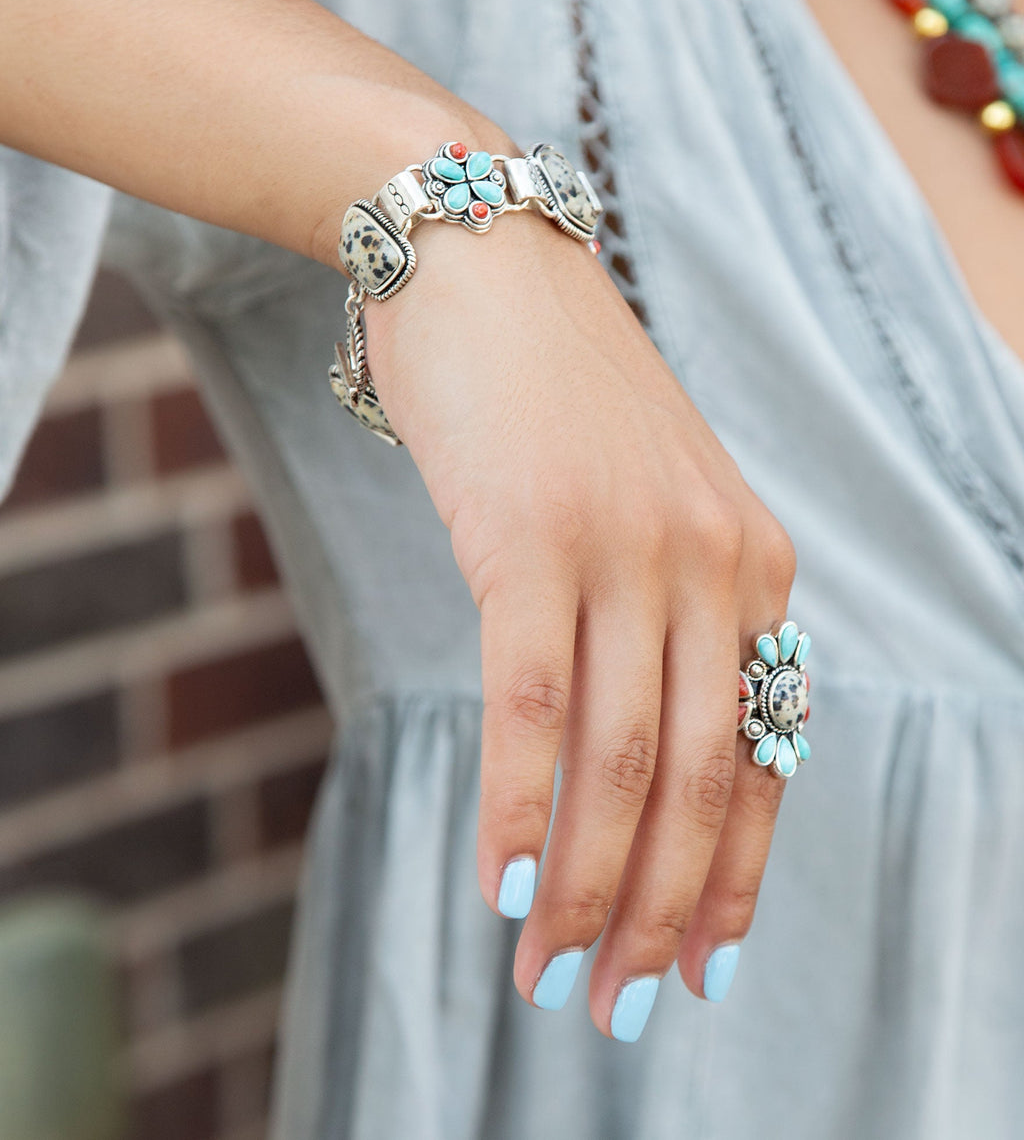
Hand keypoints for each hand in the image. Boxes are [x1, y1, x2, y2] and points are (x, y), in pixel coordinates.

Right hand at [364, 202, 796, 1039]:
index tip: (703, 963)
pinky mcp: (536, 534)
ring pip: (625, 755)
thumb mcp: (638, 513)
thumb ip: (654, 622)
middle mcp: (715, 564)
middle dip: (667, 909)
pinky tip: (499, 882)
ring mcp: (630, 547)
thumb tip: (625, 757)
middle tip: (621, 1004)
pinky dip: (521, 804)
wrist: (486, 263)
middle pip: (707, 776)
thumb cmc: (553, 401)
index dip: (737, 874)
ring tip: (553, 971)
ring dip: (590, 882)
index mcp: (754, 568)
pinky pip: (535, 699)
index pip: (766, 754)